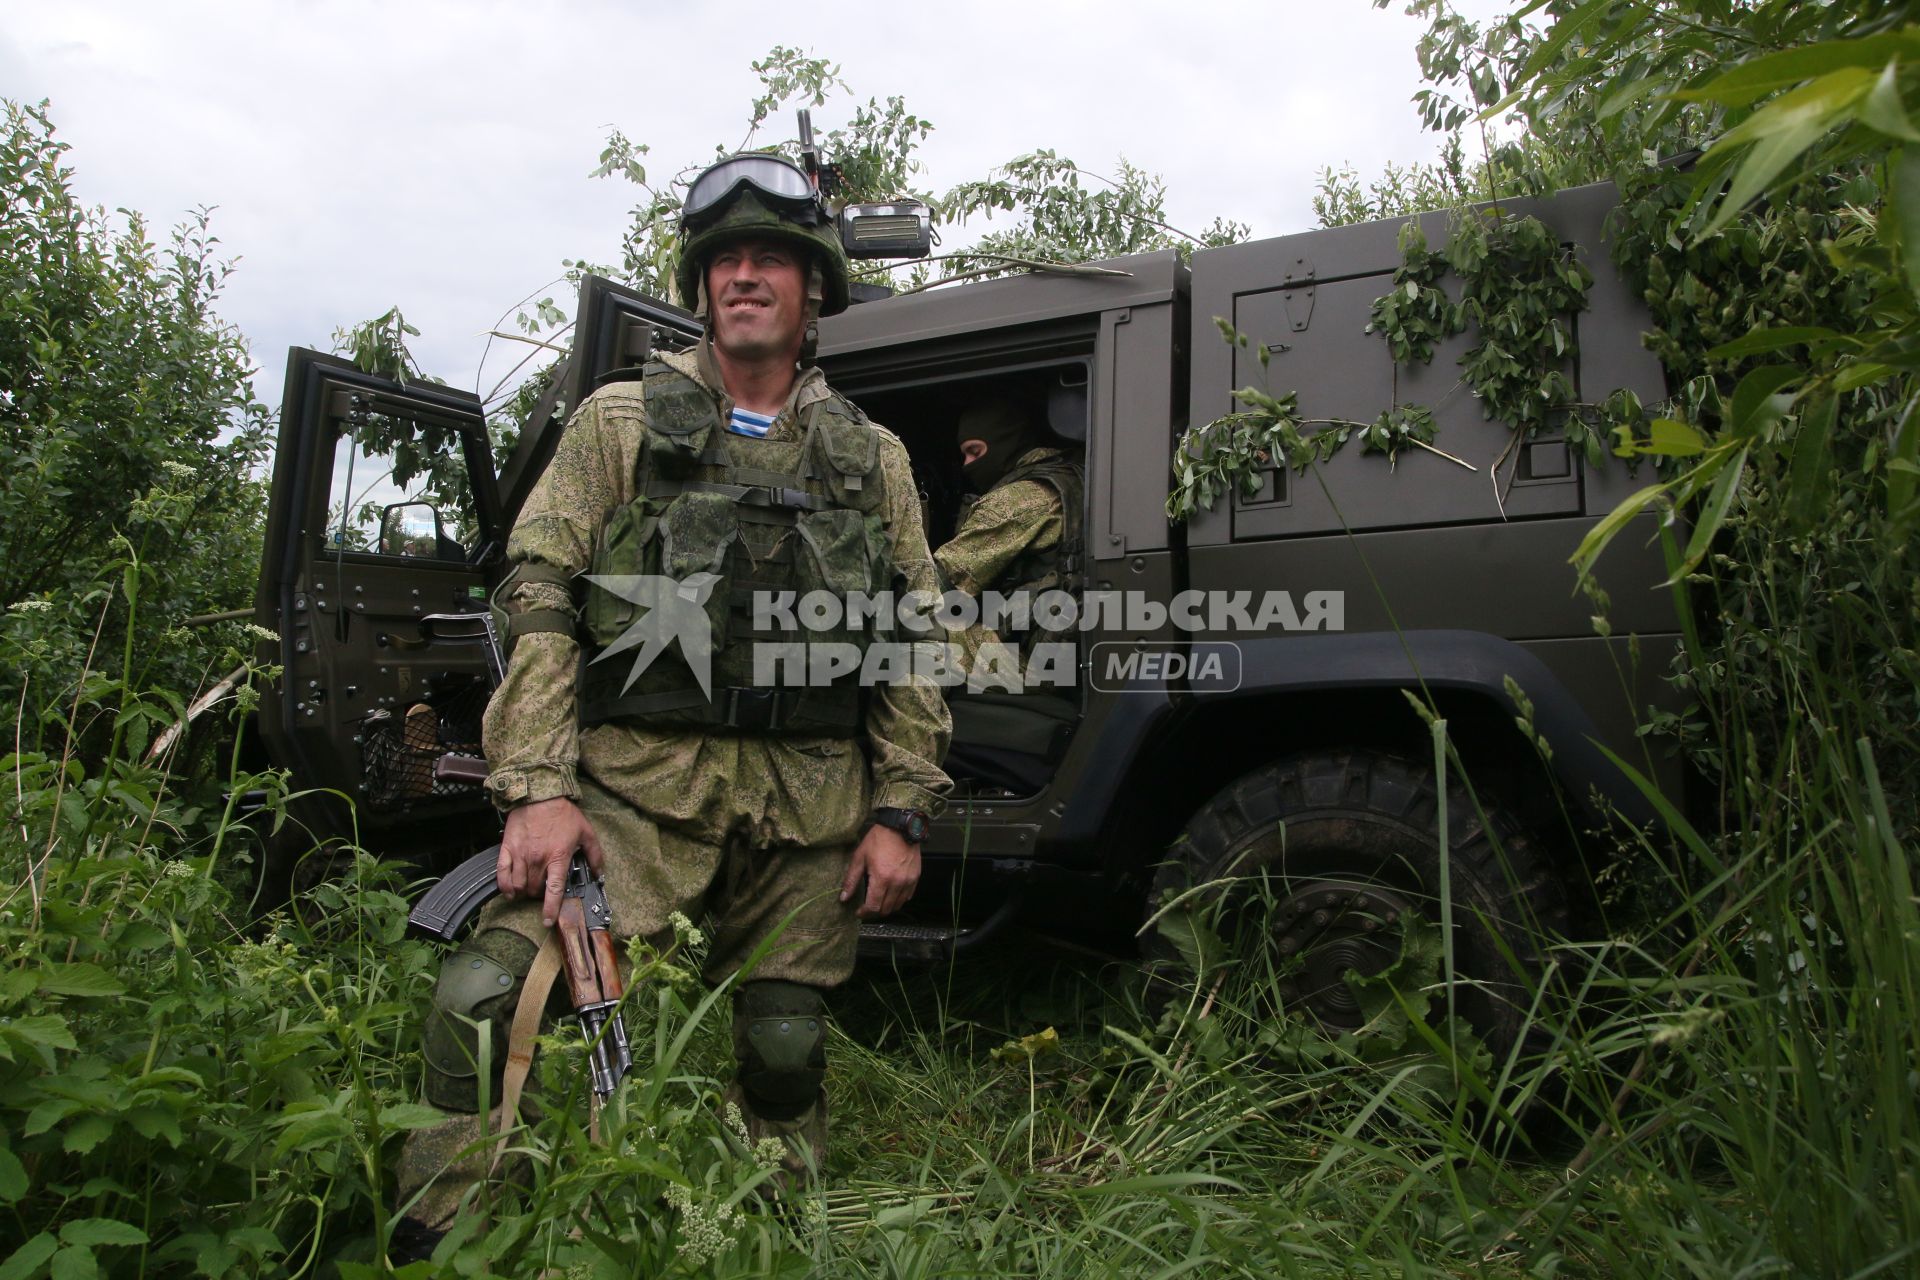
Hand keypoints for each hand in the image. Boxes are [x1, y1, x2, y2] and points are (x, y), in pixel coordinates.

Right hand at [499, 797, 604, 926]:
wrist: (539, 795)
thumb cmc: (563, 813)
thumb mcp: (586, 832)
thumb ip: (594, 855)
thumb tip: (599, 873)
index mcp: (558, 857)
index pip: (554, 890)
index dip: (550, 908)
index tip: (548, 920)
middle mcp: (538, 859)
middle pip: (534, 890)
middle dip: (538, 895)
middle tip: (543, 890)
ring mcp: (520, 855)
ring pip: (518, 885)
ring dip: (523, 892)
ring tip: (528, 888)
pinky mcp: (507, 849)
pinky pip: (502, 874)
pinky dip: (504, 886)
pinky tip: (509, 890)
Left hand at [840, 824, 920, 919]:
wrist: (899, 827)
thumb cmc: (879, 840)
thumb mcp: (860, 857)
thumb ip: (851, 879)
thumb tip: (844, 897)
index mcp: (881, 878)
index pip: (873, 906)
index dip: (864, 913)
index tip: (859, 912)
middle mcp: (897, 882)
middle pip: (886, 909)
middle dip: (874, 911)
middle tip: (867, 907)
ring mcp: (908, 881)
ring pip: (898, 905)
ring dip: (887, 907)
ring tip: (879, 900)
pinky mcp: (915, 877)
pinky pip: (907, 896)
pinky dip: (899, 899)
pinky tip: (891, 893)